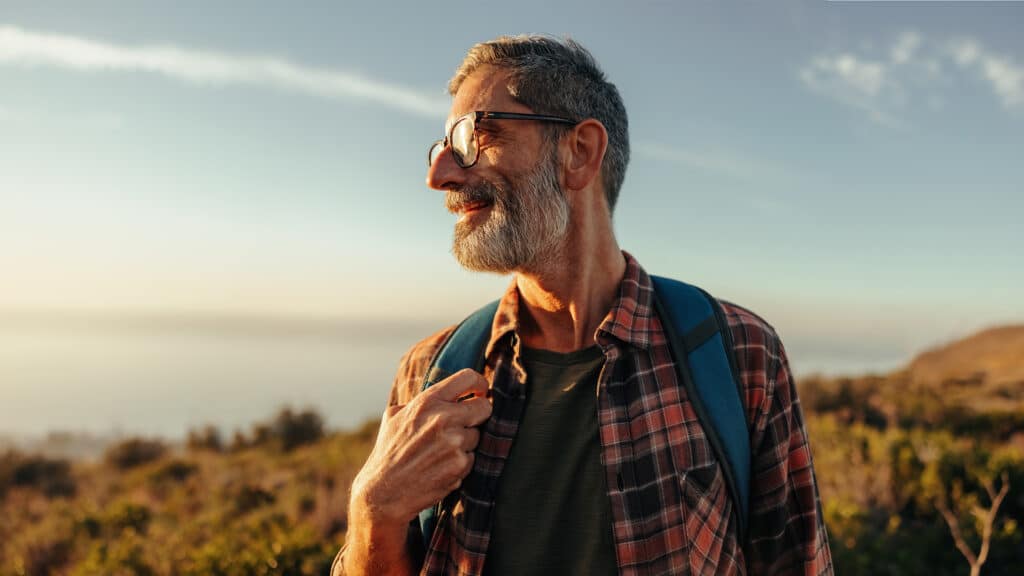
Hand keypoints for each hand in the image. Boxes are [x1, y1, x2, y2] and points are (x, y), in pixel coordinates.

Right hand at [350, 369, 491, 527]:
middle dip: (479, 415)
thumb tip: (442, 394)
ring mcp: (454, 442)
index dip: (479, 384)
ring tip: (439, 453)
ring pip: (477, 436)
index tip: (480, 392)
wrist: (383, 492)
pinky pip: (472, 458)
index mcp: (427, 402)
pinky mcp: (460, 464)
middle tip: (466, 424)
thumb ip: (419, 402)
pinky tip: (440, 468)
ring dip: (465, 444)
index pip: (468, 378)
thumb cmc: (388, 452)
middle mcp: (443, 418)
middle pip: (484, 408)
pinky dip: (460, 464)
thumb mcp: (395, 417)